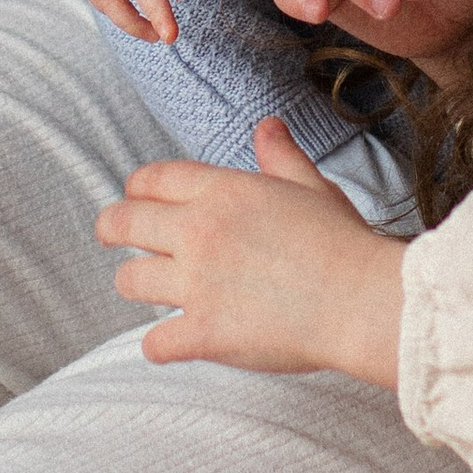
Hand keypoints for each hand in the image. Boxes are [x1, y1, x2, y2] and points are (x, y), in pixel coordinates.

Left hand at [97, 120, 406, 380]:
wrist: (361, 300)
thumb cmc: (342, 243)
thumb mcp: (311, 188)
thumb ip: (280, 157)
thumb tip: (266, 126)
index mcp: (222, 192)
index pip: (151, 178)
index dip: (136, 187)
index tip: (135, 197)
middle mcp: (199, 231)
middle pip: (122, 222)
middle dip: (111, 228)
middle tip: (111, 236)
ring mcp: (196, 284)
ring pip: (129, 280)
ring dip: (138, 283)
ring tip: (153, 289)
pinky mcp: (202, 333)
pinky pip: (154, 342)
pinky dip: (161, 345)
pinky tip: (173, 343)